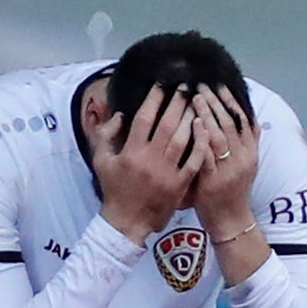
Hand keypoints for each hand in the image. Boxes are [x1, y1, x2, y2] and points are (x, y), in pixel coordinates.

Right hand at [91, 85, 199, 241]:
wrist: (126, 222)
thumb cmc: (113, 190)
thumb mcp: (101, 161)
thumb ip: (105, 135)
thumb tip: (119, 115)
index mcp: (130, 152)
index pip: (144, 118)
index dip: (154, 99)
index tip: (162, 84)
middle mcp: (149, 160)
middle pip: (166, 124)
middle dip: (177, 103)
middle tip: (186, 87)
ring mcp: (166, 172)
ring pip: (181, 139)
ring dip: (190, 118)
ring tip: (196, 102)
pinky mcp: (179, 185)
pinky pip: (194, 161)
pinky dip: (200, 144)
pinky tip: (205, 129)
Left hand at [187, 90, 261, 237]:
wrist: (231, 221)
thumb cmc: (233, 191)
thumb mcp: (246, 164)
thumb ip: (247, 142)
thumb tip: (251, 119)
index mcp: (250, 152)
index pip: (243, 119)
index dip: (231, 100)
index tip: (219, 84)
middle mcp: (243, 157)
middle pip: (231, 122)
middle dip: (216, 101)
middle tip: (202, 84)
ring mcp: (229, 169)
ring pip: (220, 134)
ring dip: (208, 113)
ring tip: (195, 96)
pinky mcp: (214, 180)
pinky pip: (208, 155)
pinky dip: (202, 137)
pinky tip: (194, 123)